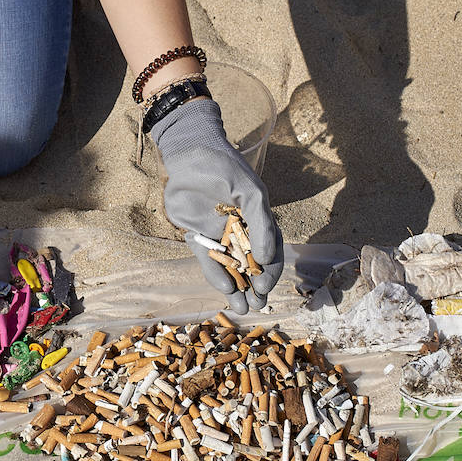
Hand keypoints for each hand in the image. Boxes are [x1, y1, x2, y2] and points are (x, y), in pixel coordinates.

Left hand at [150, 97, 282, 312]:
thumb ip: (262, 226)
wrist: (191, 153)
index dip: (270, 271)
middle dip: (254, 287)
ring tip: (241, 307)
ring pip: (229, 266)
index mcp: (258, 221)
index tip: (264, 286)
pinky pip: (207, 259)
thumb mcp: (252, 194)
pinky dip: (215, 274)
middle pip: (250, 265)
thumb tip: (267, 259)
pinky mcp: (196, 234)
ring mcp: (217, 234)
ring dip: (236, 288)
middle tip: (256, 304)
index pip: (270, 252)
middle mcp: (239, 230)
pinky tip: (225, 289)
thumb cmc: (226, 169)